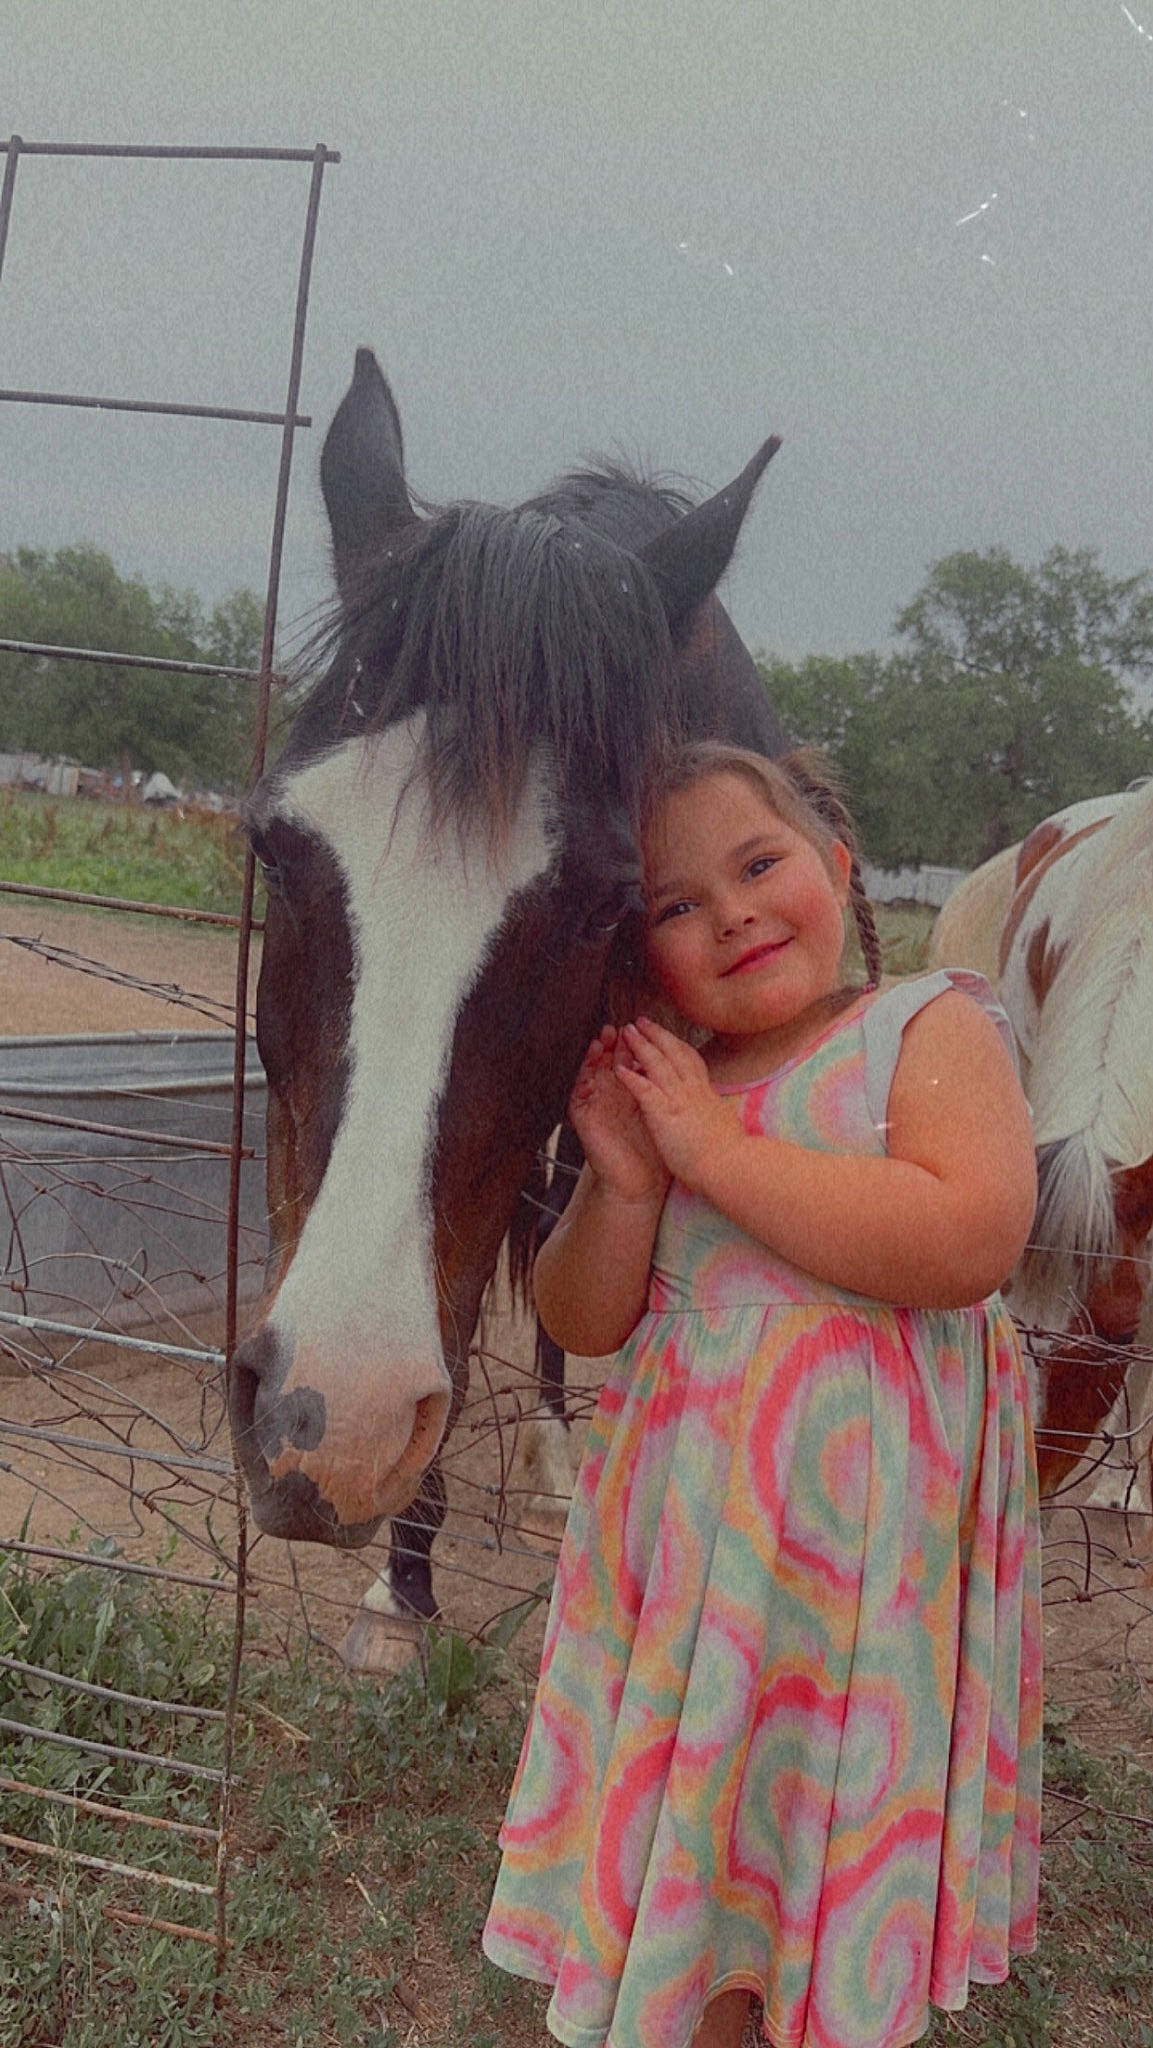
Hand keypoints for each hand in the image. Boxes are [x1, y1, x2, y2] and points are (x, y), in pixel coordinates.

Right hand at [568, 1026, 669, 1204]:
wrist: (642, 1182)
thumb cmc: (653, 1149)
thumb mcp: (659, 1110)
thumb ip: (658, 1086)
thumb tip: (672, 1056)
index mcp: (629, 1089)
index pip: (626, 1058)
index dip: (630, 1043)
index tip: (637, 1027)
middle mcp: (610, 1094)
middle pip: (605, 1061)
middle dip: (609, 1044)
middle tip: (613, 1029)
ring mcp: (595, 1106)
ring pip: (587, 1074)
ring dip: (590, 1059)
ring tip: (597, 1043)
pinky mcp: (584, 1121)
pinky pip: (575, 1098)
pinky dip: (579, 1085)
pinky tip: (586, 1075)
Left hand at [615, 1017, 739, 1188]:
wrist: (731, 1167)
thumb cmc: (730, 1154)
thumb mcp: (724, 1124)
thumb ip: (715, 1113)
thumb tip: (718, 1112)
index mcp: (706, 1094)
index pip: (690, 1060)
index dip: (676, 1045)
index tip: (666, 1035)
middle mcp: (694, 1090)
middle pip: (674, 1052)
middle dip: (656, 1034)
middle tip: (641, 1021)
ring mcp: (679, 1099)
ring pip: (658, 1063)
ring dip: (641, 1045)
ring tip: (626, 1032)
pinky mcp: (665, 1114)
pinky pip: (645, 1089)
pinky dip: (631, 1077)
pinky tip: (618, 1069)